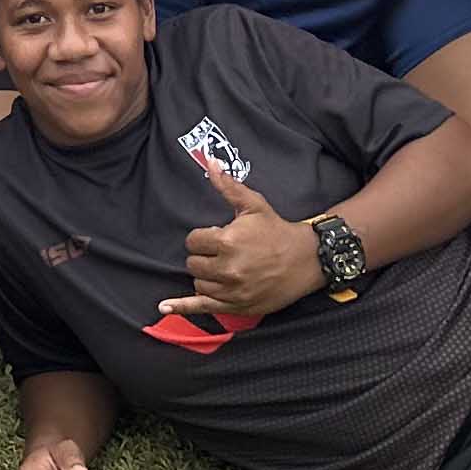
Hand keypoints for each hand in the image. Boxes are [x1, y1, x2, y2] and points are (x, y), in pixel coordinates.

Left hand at [160, 151, 319, 318]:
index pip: (193, 241)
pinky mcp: (237, 306)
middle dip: (203, 256)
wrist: (305, 260)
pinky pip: (202, 307)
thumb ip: (228, 186)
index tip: (217, 236)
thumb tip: (211, 162)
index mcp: (228, 242)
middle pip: (193, 263)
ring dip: (206, 275)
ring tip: (224, 267)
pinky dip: (181, 307)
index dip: (202, 237)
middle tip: (222, 252)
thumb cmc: (276, 231)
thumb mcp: (253, 205)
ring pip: (198, 283)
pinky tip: (164, 307)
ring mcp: (232, 291)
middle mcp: (228, 269)